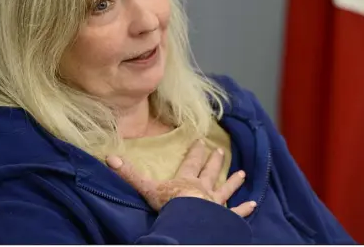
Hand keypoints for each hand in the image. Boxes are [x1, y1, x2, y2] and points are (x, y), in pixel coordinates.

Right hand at [106, 139, 256, 216]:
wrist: (189, 223)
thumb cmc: (169, 205)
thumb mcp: (146, 188)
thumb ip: (130, 174)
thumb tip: (109, 158)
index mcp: (186, 180)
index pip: (191, 162)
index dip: (195, 151)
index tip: (201, 140)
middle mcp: (203, 188)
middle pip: (209, 172)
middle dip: (213, 161)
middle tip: (219, 150)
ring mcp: (215, 203)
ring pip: (225, 189)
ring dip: (232, 181)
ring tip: (242, 173)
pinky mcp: (224, 217)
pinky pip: (236, 213)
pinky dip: (244, 209)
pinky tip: (254, 204)